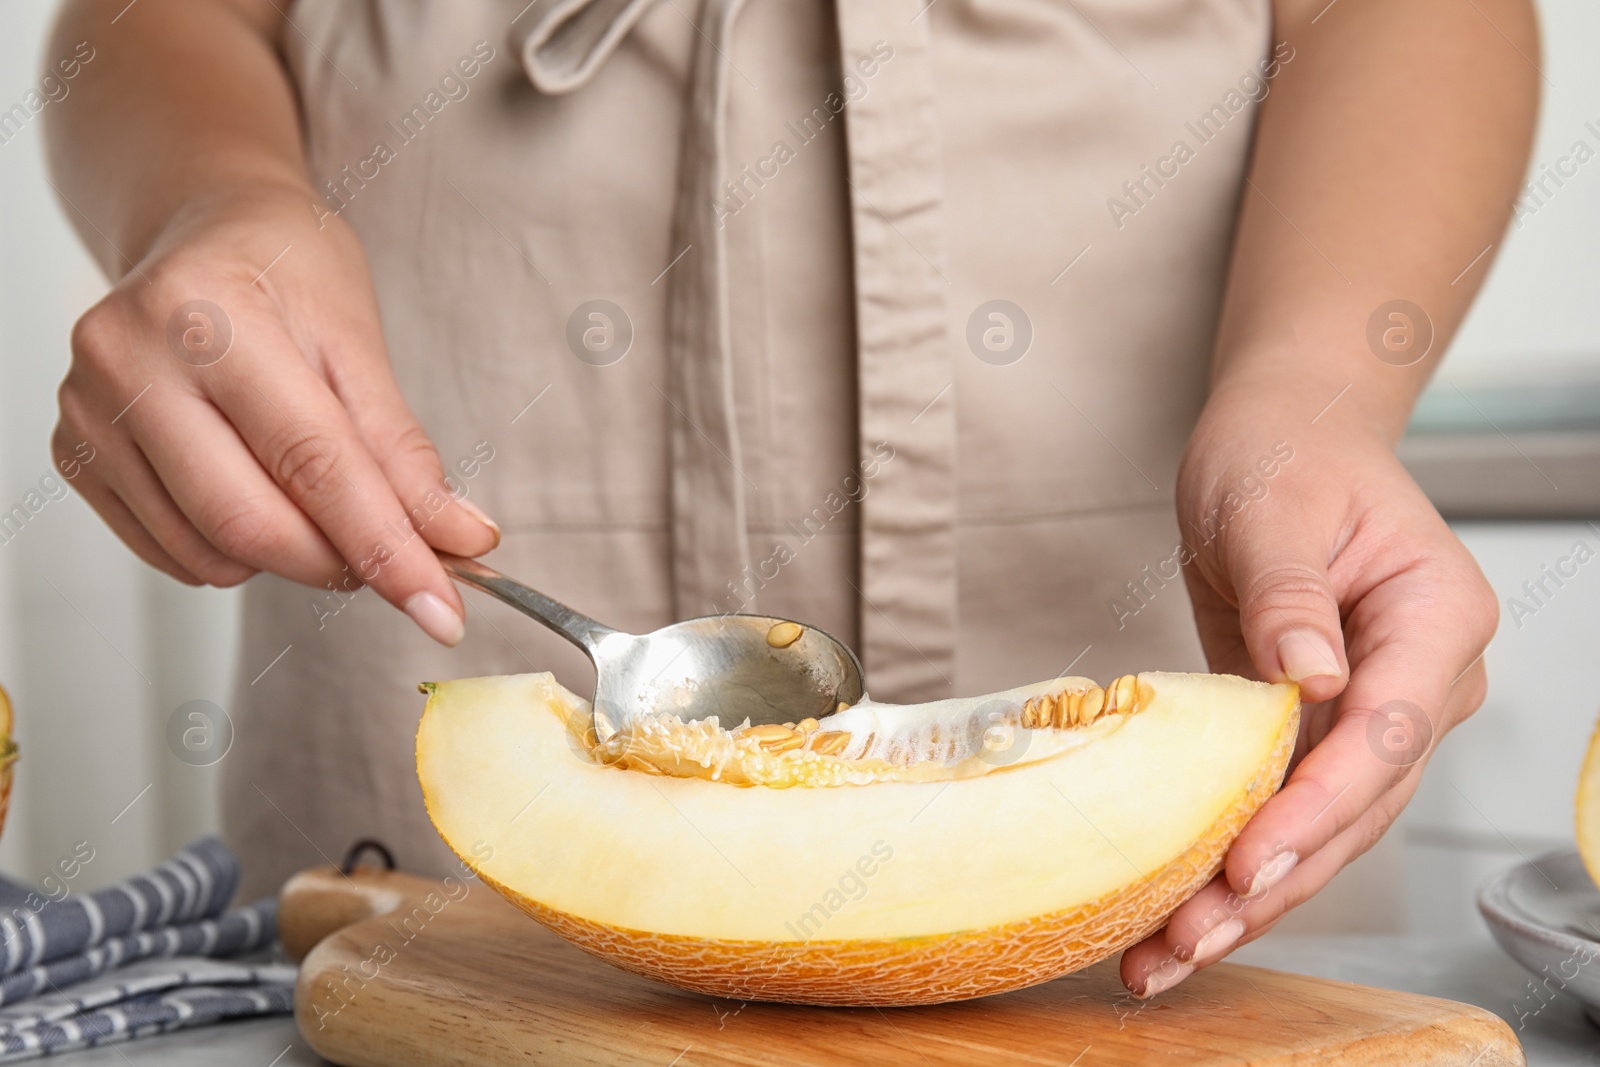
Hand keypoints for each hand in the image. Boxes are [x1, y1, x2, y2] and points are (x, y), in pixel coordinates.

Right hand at [53, 181, 497, 644]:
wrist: (203, 231)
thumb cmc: (284, 270)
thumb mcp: (359, 340)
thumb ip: (404, 453)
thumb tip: (460, 542)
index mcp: (209, 315)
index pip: (314, 464)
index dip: (386, 548)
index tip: (442, 609)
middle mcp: (129, 360)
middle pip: (251, 523)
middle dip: (339, 562)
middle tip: (393, 557)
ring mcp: (87, 411)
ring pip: (210, 553)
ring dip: (288, 557)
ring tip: (314, 495)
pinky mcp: (74, 454)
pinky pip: (171, 552)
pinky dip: (233, 551)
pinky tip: (255, 489)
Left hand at [1119, 390, 1496, 995]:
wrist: (1282, 438)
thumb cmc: (1287, 455)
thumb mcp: (1274, 506)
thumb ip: (1292, 596)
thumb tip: (1312, 678)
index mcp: (1435, 620)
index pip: (1387, 733)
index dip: (1318, 807)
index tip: (1248, 861)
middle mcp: (1420, 682)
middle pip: (1358, 806)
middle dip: (1273, 879)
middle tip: (1188, 938)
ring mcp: (1373, 714)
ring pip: (1322, 827)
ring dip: (1248, 896)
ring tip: (1163, 957)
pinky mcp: (1317, 730)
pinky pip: (1283, 806)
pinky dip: (1232, 858)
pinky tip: (1178, 911)